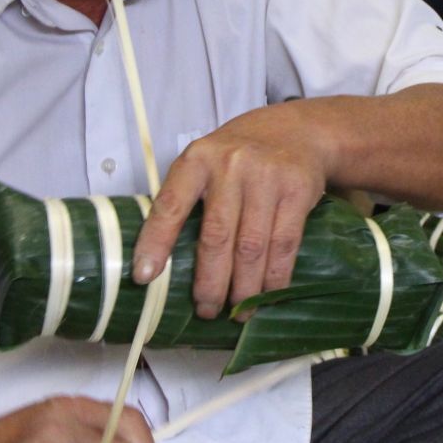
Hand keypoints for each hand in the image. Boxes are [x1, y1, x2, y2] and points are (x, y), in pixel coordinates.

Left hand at [133, 102, 333, 319]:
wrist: (296, 131)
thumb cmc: (240, 156)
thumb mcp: (206, 162)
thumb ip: (186, 199)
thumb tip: (159, 260)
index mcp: (198, 159)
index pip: (170, 205)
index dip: (155, 243)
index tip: (144, 277)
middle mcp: (231, 165)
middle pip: (217, 236)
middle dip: (210, 282)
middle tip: (206, 311)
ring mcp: (267, 177)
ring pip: (252, 247)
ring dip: (244, 288)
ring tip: (237, 311)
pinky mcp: (297, 190)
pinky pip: (284, 244)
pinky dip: (275, 276)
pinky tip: (267, 293)